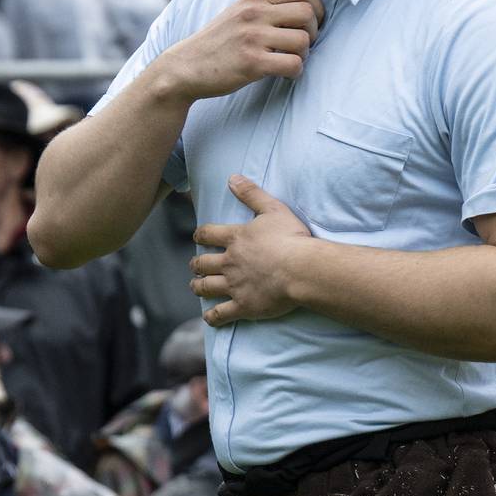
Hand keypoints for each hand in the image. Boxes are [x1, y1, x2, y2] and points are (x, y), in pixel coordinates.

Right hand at [154, 0, 324, 100]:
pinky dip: (295, 72)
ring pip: (304, 40)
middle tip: (302, 45)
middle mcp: (254, 13)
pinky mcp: (252, 63)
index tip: (308, 24)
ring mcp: (252, 37)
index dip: (315, 8)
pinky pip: (293, 64)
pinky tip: (283, 74)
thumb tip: (304, 5)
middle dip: (314, 31)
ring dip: (304, 54)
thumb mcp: (237, 12)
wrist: (184, 67)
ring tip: (290, 60)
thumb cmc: (216, 43)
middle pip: (308, 13)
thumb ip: (265, 5)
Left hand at [189, 175, 312, 326]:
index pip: (207, 234)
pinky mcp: (243, 306)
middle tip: (194, 266)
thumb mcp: (272, 209)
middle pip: (202, 263)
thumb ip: (251, 194)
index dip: (200, 236)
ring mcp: (234, 285)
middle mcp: (229, 262)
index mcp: (235, 239)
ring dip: (198, 287)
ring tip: (196, 287)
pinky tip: (208, 317)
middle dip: (195, 265)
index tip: (197, 238)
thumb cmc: (291, 238)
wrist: (301, 269)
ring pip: (206, 287)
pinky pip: (221, 314)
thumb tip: (232, 178)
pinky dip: (212, 317)